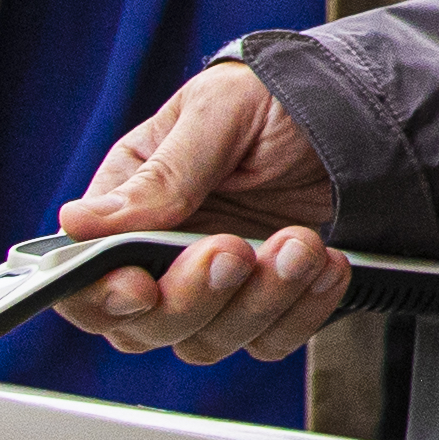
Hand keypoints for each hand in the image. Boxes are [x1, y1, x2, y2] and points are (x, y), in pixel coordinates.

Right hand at [55, 66, 354, 358]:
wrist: (359, 109)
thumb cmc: (275, 97)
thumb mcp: (218, 115)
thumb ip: (161, 175)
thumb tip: (79, 222)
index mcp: (130, 204)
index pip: (83, 278)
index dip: (100, 296)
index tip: (141, 287)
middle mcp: (162, 256)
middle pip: (142, 325)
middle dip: (192, 297)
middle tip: (235, 249)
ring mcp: (218, 287)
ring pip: (207, 342)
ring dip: (258, 302)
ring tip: (302, 244)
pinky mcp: (270, 304)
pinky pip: (271, 341)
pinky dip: (301, 311)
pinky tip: (328, 265)